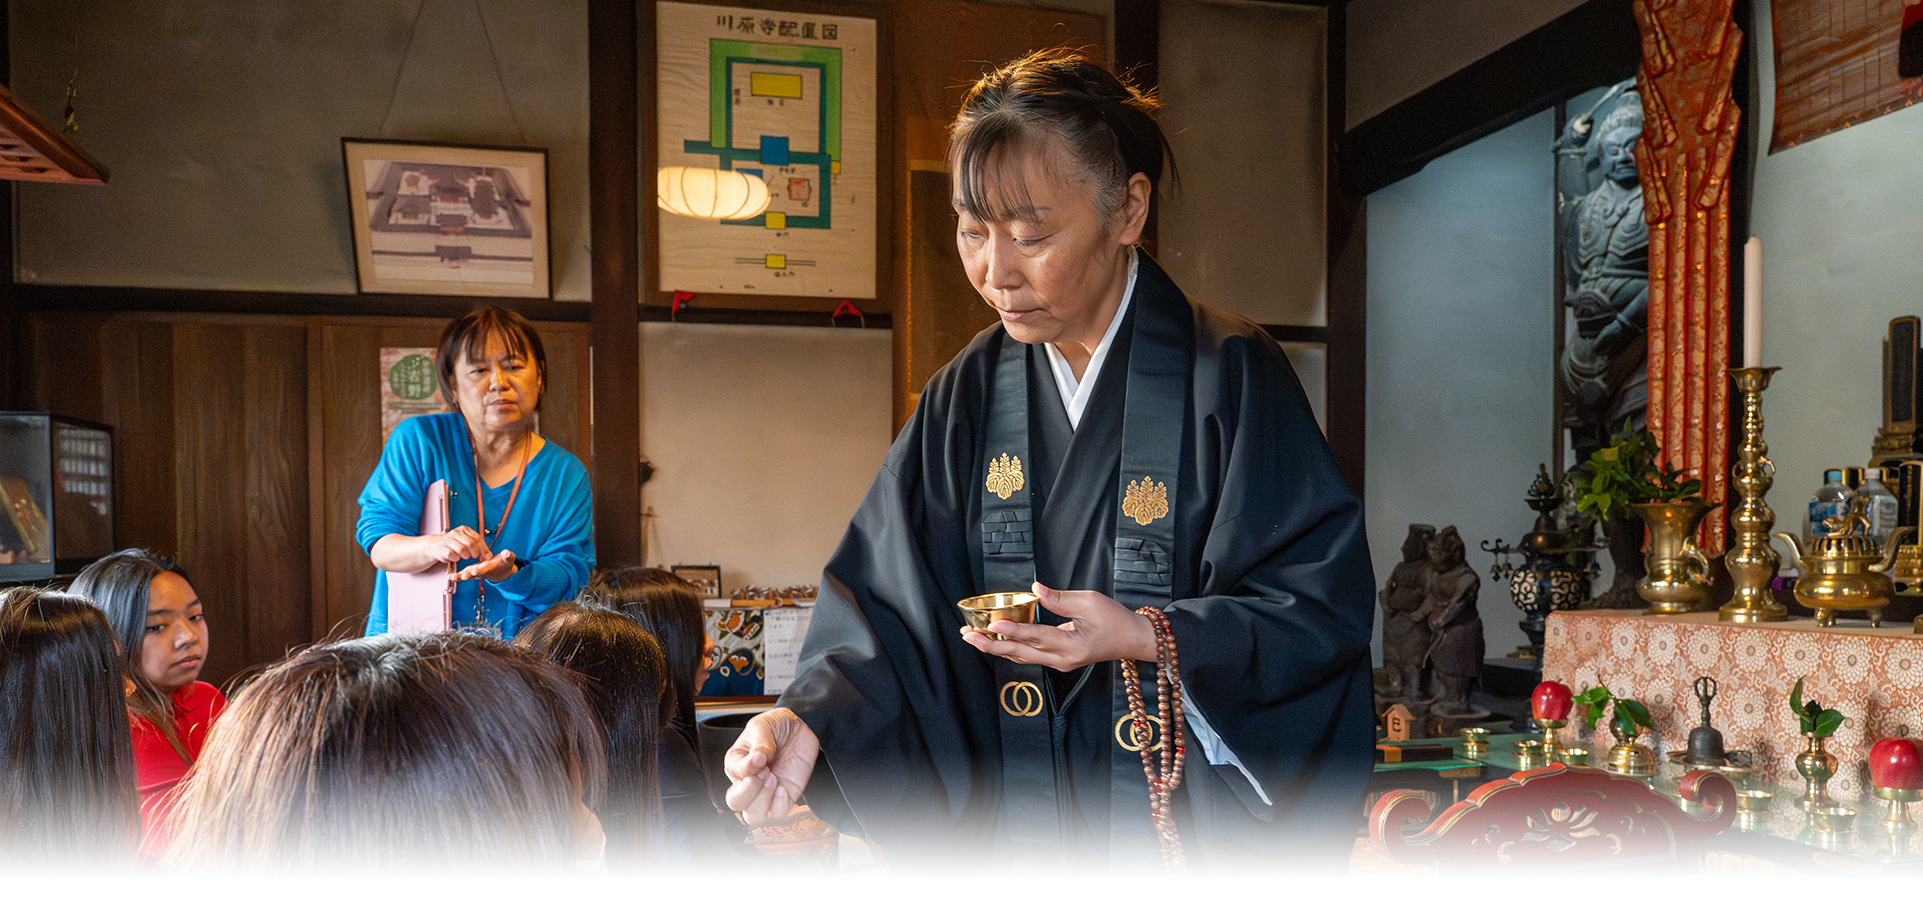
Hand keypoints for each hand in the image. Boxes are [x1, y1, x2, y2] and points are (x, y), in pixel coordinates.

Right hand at [424, 526, 492, 565]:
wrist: (436, 546)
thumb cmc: (454, 544)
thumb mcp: (466, 541)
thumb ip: (477, 545)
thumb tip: (488, 555)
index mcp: (464, 529)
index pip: (477, 538)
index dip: (484, 548)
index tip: (487, 556)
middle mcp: (456, 532)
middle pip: (471, 543)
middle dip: (475, 552)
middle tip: (474, 556)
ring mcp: (448, 539)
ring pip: (462, 549)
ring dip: (465, 555)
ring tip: (464, 556)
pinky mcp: (442, 548)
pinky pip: (453, 555)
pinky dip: (456, 558)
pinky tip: (455, 557)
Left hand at [453, 549, 517, 582]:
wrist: (501, 571)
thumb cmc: (504, 565)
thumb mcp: (508, 560)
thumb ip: (508, 557)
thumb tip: (507, 553)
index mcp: (491, 569)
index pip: (485, 570)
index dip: (481, 571)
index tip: (476, 571)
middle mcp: (482, 572)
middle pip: (474, 575)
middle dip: (468, 575)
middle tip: (463, 576)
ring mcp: (476, 573)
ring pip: (467, 575)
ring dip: (460, 577)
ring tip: (452, 577)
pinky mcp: (471, 571)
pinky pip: (463, 575)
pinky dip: (457, 576)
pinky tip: (449, 576)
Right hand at [725, 708, 819, 827]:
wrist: (801, 728)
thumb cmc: (776, 725)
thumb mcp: (764, 725)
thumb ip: (759, 743)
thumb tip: (756, 760)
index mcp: (737, 763)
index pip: (733, 776)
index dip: (746, 771)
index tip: (759, 758)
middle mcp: (748, 781)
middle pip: (736, 803)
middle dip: (749, 792)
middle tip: (766, 773)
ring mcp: (766, 791)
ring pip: (754, 815)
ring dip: (763, 800)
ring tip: (775, 779)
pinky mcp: (784, 797)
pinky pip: (778, 813)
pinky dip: (779, 805)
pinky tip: (784, 788)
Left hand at [958, 581, 1156, 669]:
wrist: (1132, 640)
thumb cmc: (1115, 619)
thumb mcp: (1090, 601)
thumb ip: (1059, 598)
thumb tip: (1034, 589)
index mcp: (1072, 645)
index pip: (1036, 636)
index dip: (1013, 631)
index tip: (992, 624)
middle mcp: (1062, 659)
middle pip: (1020, 653)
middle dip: (991, 644)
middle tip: (967, 635)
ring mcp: (1059, 662)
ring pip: (1021, 657)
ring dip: (995, 647)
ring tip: (972, 637)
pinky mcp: (1058, 660)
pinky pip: (1029, 656)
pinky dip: (1009, 648)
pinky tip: (993, 640)